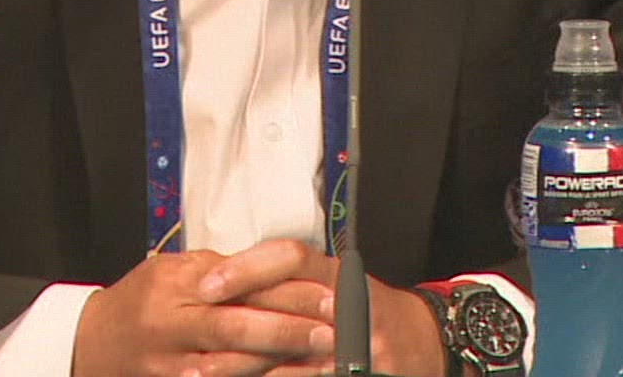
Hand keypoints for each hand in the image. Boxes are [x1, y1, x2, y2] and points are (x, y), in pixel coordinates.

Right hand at [72, 241, 334, 376]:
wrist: (92, 343)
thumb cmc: (142, 301)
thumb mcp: (174, 271)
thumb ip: (222, 271)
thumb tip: (281, 269)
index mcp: (175, 283)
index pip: (239, 282)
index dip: (285, 289)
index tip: (327, 292)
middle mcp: (169, 323)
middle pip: (236, 326)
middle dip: (288, 330)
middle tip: (332, 331)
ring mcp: (169, 363)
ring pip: (230, 366)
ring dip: (279, 365)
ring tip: (321, 362)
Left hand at [200, 241, 446, 376]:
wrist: (425, 342)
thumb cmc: (371, 311)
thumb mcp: (338, 285)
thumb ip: (294, 284)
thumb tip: (229, 280)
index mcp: (339, 274)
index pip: (291, 258)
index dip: (248, 268)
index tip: (209, 283)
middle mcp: (349, 304)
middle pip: (286, 303)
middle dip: (236, 318)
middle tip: (197, 329)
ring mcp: (357, 342)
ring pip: (290, 349)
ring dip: (243, 362)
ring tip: (203, 368)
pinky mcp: (357, 372)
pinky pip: (308, 376)